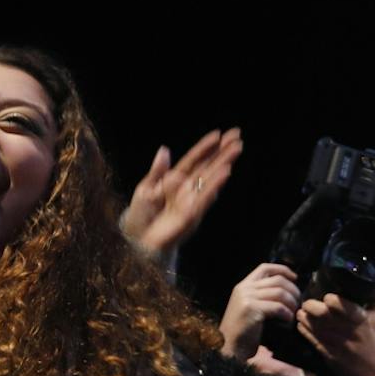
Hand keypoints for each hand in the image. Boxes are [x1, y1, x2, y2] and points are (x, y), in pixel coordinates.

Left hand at [120, 128, 243, 258]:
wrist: (136, 241)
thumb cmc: (139, 216)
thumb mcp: (145, 189)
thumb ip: (157, 171)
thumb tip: (164, 150)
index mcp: (174, 180)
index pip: (194, 160)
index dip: (205, 147)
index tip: (218, 134)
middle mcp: (187, 189)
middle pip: (207, 166)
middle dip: (222, 152)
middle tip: (237, 136)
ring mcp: (192, 200)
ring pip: (210, 178)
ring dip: (224, 163)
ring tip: (236, 149)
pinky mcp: (192, 214)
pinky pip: (205, 197)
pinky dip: (215, 184)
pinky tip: (226, 171)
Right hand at [220, 263, 302, 359]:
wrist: (229, 348)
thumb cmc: (243, 332)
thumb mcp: (249, 307)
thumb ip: (262, 296)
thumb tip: (287, 290)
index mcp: (243, 286)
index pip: (265, 268)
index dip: (283, 270)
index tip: (294, 278)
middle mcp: (244, 289)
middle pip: (277, 280)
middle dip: (293, 290)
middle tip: (298, 303)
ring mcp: (247, 298)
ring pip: (280, 292)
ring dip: (292, 303)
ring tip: (293, 313)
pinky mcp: (251, 309)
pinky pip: (278, 307)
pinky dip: (287, 314)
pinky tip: (287, 321)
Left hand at [296, 289, 374, 375]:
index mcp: (363, 321)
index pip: (346, 308)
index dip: (334, 301)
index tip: (326, 296)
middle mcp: (350, 332)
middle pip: (327, 317)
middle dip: (313, 308)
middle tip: (306, 303)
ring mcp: (339, 345)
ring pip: (318, 329)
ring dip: (306, 320)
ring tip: (300, 313)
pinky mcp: (331, 356)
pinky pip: (315, 342)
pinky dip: (306, 333)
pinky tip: (301, 326)